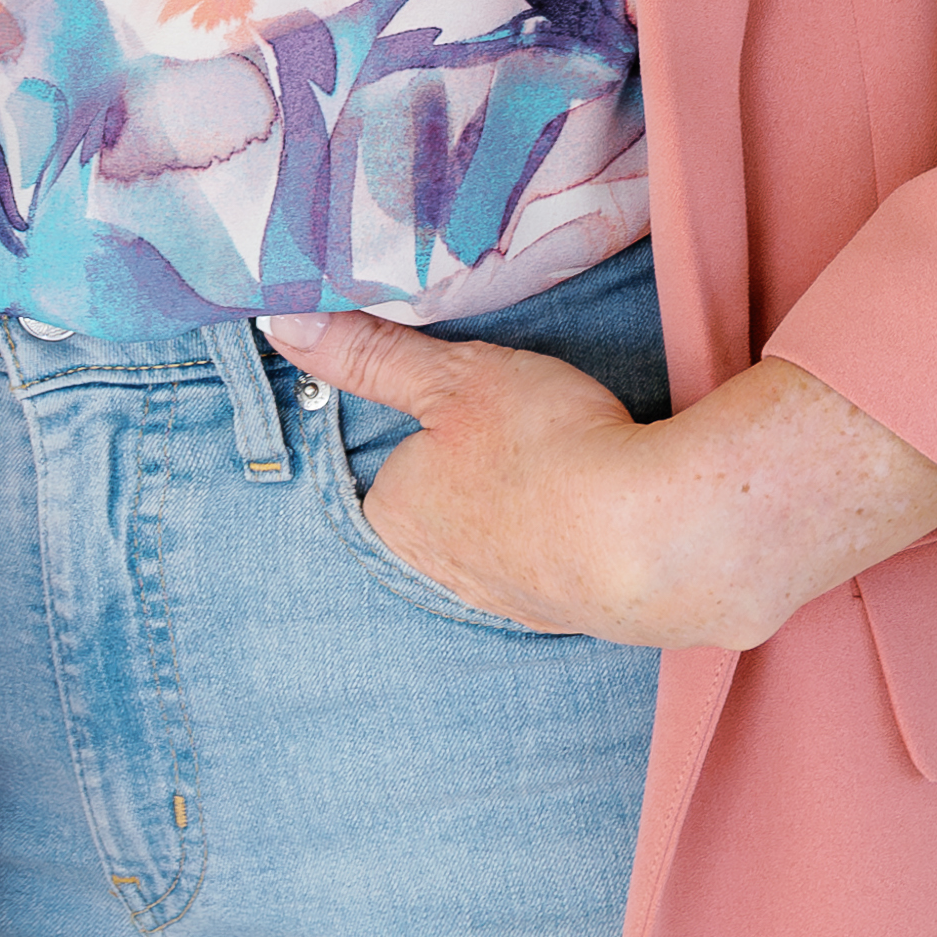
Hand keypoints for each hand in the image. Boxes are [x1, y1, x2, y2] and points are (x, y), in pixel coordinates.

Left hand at [270, 318, 936, 654]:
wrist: (656, 537)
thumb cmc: (543, 447)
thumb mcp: (452, 373)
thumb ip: (371, 352)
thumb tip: (281, 321)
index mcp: (397, 515)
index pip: (401, 459)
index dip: (445, 421)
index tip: (486, 398)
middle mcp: (443, 573)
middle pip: (456, 502)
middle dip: (491, 470)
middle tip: (538, 424)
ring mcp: (513, 602)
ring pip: (514, 537)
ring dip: (544, 504)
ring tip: (584, 458)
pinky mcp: (580, 616)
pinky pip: (571, 564)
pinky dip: (589, 535)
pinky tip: (617, 504)